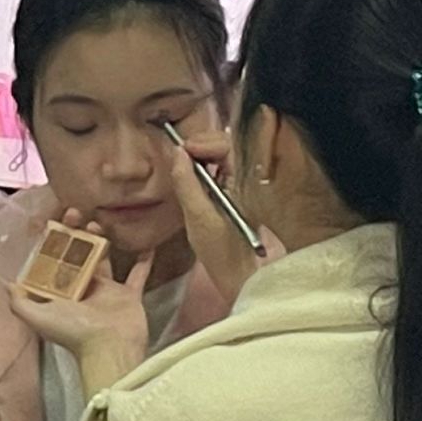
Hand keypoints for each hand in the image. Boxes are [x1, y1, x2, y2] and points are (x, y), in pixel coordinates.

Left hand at [10, 210, 152, 394]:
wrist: (109, 347)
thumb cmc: (73, 331)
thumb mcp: (37, 317)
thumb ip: (19, 302)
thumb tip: (6, 284)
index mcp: (61, 294)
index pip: (54, 263)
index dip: (52, 243)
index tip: (52, 222)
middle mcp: (83, 290)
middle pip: (78, 256)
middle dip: (75, 235)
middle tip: (75, 213)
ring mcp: (107, 292)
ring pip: (104, 259)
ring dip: (101, 240)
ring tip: (97, 223)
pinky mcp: (129, 295)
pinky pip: (138, 274)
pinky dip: (144, 260)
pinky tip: (146, 244)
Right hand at [166, 132, 262, 306]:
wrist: (240, 278)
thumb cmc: (221, 251)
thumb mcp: (198, 218)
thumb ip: (187, 183)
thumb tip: (176, 152)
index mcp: (244, 180)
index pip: (227, 145)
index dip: (204, 142)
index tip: (184, 152)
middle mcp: (244, 178)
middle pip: (224, 145)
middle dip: (200, 145)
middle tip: (180, 156)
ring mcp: (239, 186)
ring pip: (220, 156)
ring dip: (200, 155)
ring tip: (183, 164)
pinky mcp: (231, 194)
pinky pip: (217, 169)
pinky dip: (202, 166)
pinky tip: (191, 175)